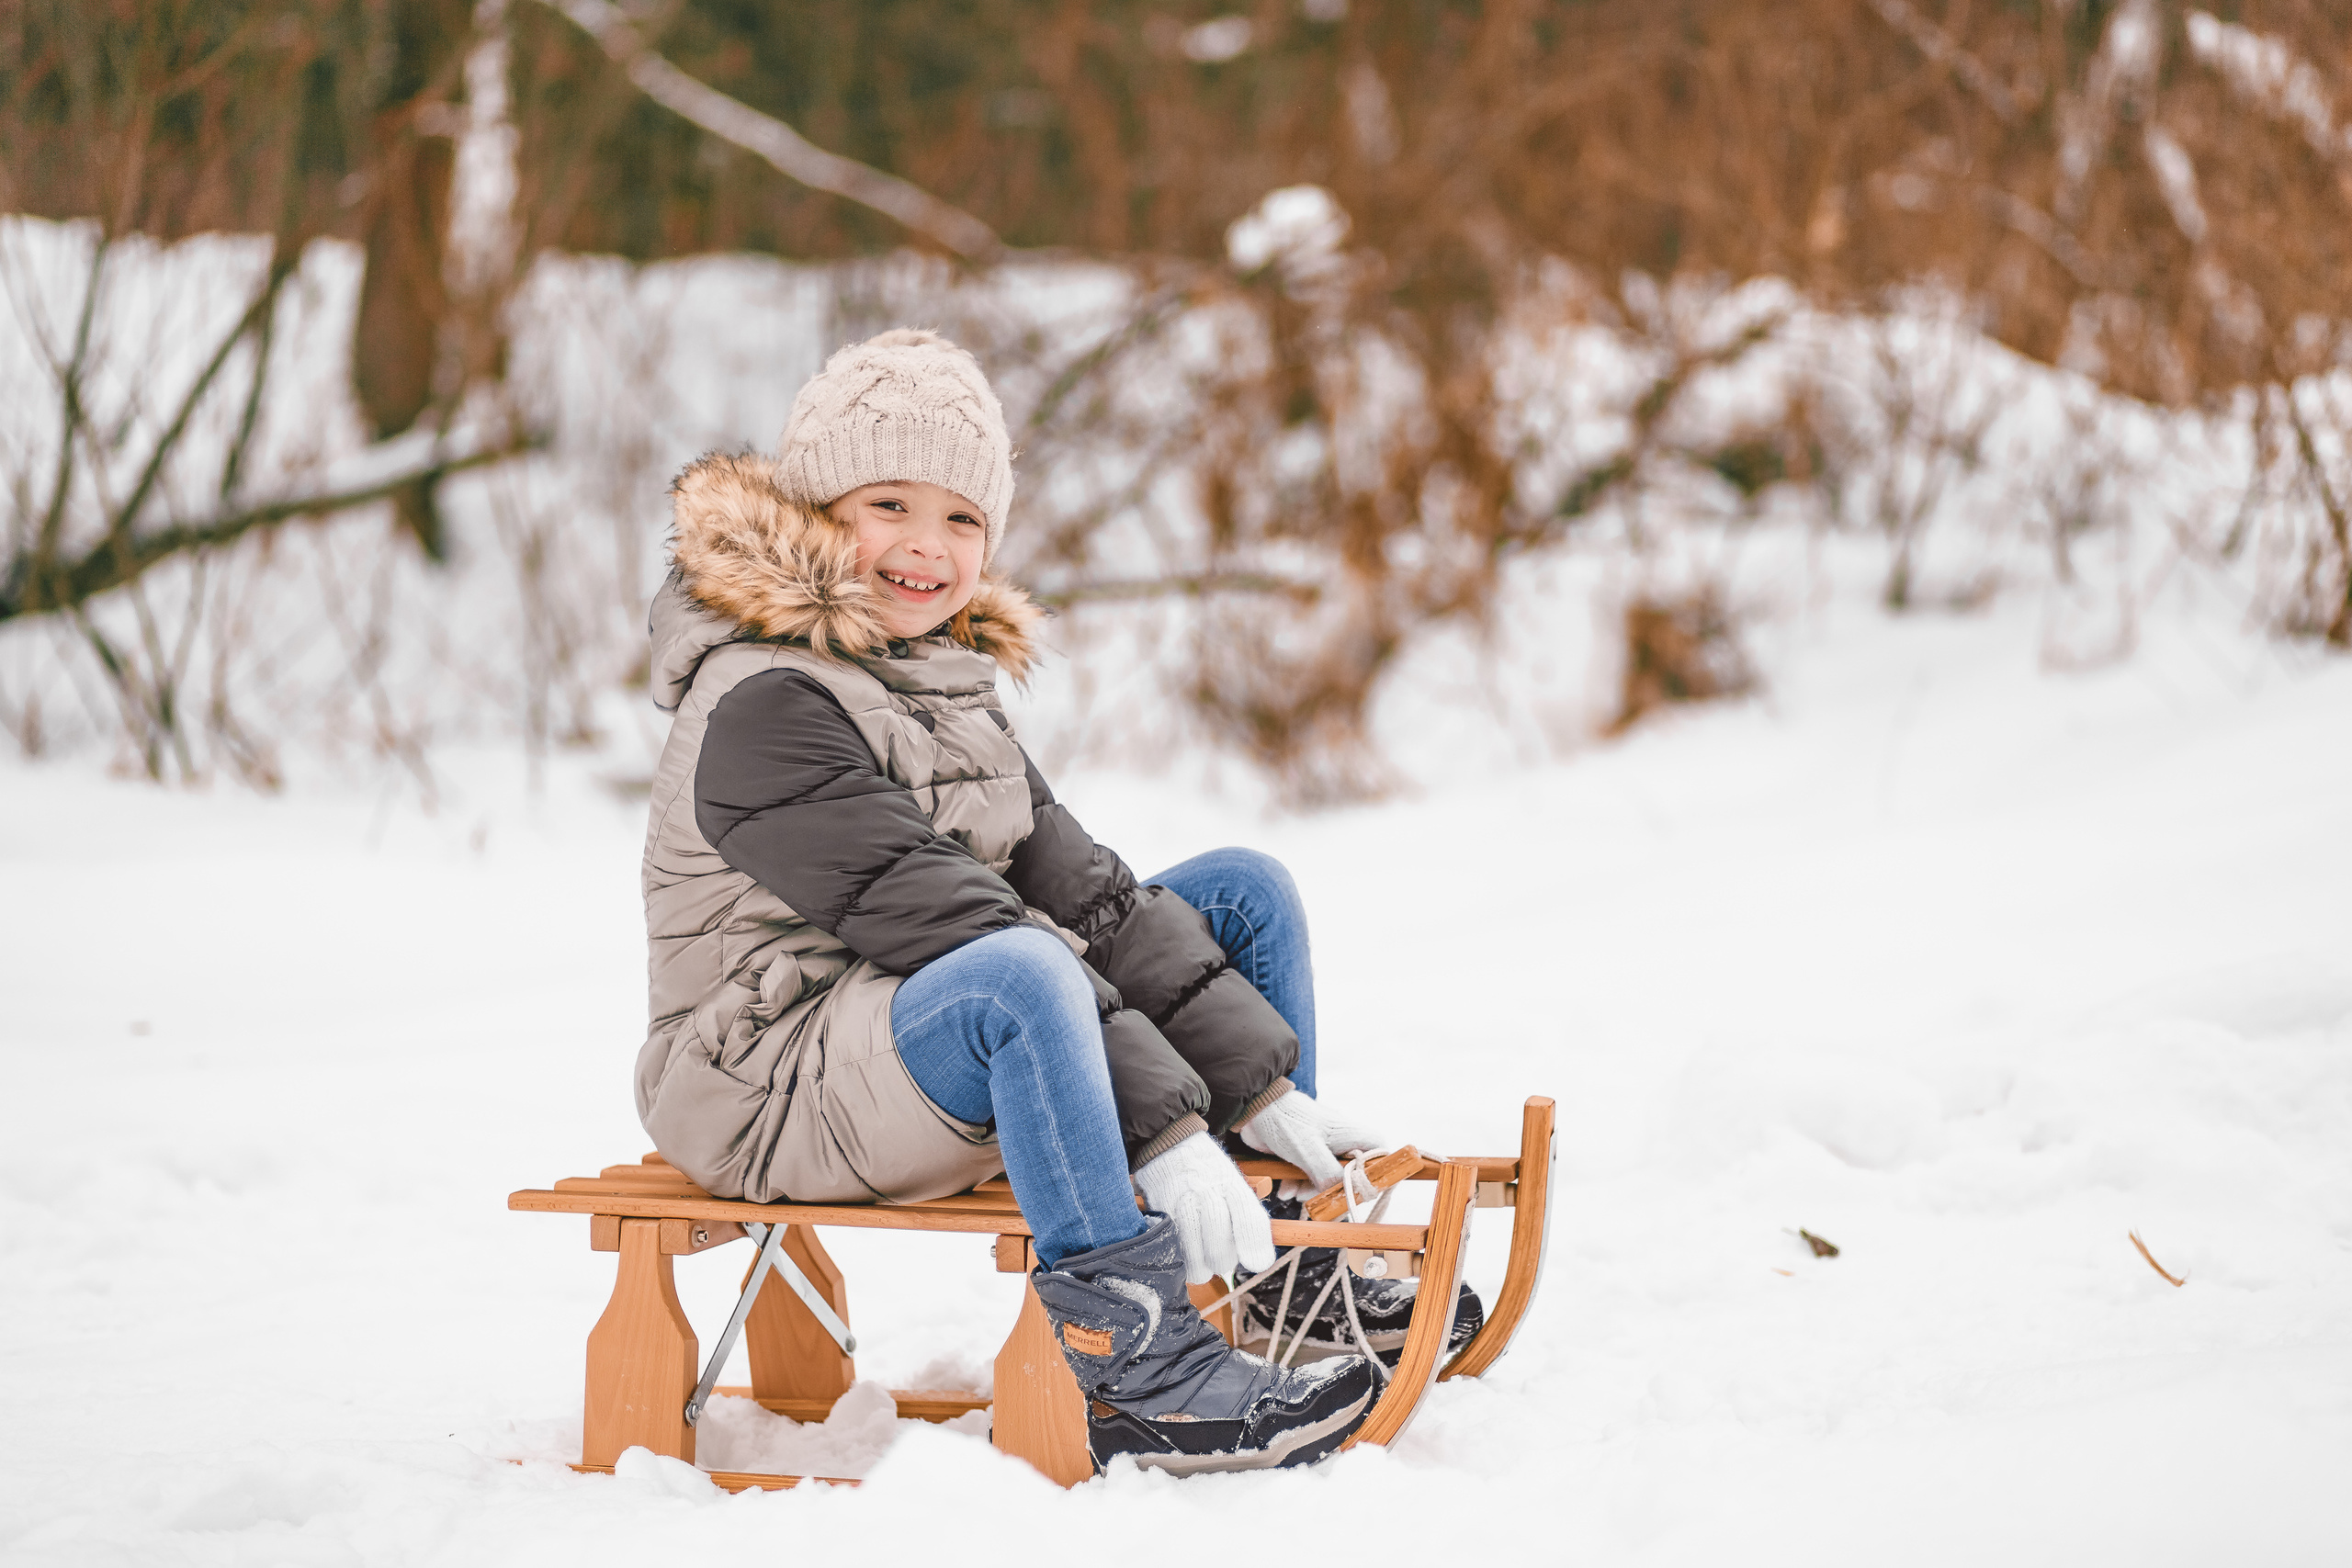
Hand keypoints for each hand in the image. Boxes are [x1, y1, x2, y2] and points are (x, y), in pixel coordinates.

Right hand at [1132, 1131, 1275, 1284]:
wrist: (1165, 1143)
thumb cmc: (1204, 1169)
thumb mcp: (1230, 1179)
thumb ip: (1245, 1212)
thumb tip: (1257, 1256)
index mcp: (1231, 1185)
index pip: (1250, 1220)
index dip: (1255, 1247)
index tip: (1257, 1263)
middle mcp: (1207, 1195)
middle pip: (1222, 1248)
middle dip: (1224, 1260)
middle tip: (1221, 1256)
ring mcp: (1181, 1205)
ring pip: (1197, 1257)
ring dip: (1201, 1266)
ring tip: (1201, 1258)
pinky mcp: (1160, 1215)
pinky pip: (1174, 1251)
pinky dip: (1181, 1261)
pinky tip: (1184, 1254)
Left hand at [1235, 1089, 1385, 1192]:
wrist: (1253, 1108)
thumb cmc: (1284, 1120)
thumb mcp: (1308, 1150)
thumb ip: (1328, 1174)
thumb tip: (1341, 1194)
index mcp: (1348, 1134)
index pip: (1379, 1151)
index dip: (1376, 1171)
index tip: (1361, 1189)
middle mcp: (1339, 1141)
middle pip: (1350, 1173)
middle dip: (1333, 1189)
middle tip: (1319, 1198)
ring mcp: (1320, 1148)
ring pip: (1326, 1179)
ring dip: (1309, 1190)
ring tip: (1292, 1192)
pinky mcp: (1303, 1155)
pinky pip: (1306, 1177)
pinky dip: (1296, 1185)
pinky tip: (1284, 1189)